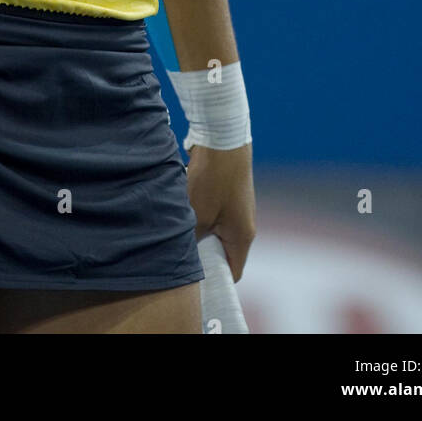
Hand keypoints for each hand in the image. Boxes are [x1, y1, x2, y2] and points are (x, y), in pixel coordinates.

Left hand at [184, 142, 255, 281]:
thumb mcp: (197, 215)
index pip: (232, 272)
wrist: (222, 138)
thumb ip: (190, 240)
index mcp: (242, 237)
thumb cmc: (213, 180)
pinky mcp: (228, 194)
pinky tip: (181, 210)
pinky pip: (213, 214)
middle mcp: (244, 225)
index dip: (214, 281)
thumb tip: (180, 254)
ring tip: (177, 232)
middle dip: (201, 255)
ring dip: (197, 232)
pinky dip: (198, 216)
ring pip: (215, 231)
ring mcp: (237, 208)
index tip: (193, 283)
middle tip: (178, 257)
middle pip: (223, 253)